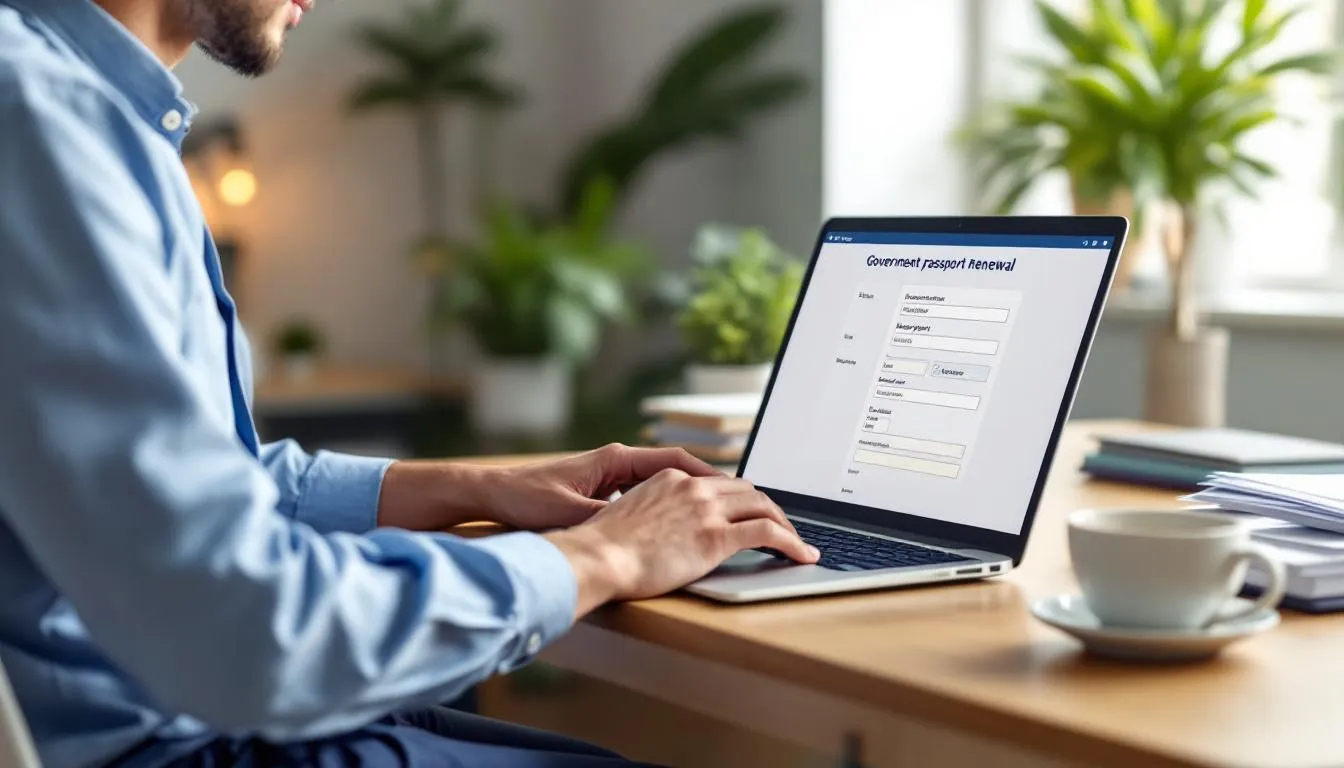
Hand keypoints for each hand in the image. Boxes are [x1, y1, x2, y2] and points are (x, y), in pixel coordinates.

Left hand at [485, 443, 722, 530]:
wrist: (495, 492)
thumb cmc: (527, 497)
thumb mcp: (570, 512)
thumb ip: (605, 517)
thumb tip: (637, 528)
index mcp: (615, 459)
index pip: (673, 460)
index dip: (706, 474)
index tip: (733, 488)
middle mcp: (616, 462)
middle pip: (675, 470)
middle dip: (706, 484)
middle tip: (738, 502)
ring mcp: (610, 475)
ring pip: (661, 482)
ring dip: (687, 495)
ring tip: (716, 515)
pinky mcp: (601, 489)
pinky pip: (644, 495)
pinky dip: (664, 507)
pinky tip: (676, 527)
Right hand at [544, 469, 819, 616]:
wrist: (596, 557)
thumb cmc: (602, 549)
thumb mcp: (629, 518)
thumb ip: (651, 517)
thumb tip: (658, 536)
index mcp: (671, 478)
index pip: (719, 483)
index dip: (741, 498)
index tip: (750, 510)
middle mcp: (693, 486)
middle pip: (747, 491)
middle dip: (769, 508)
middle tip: (783, 527)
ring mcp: (706, 509)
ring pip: (764, 507)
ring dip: (786, 525)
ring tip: (798, 543)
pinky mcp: (717, 536)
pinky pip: (768, 533)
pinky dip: (791, 543)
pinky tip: (802, 555)